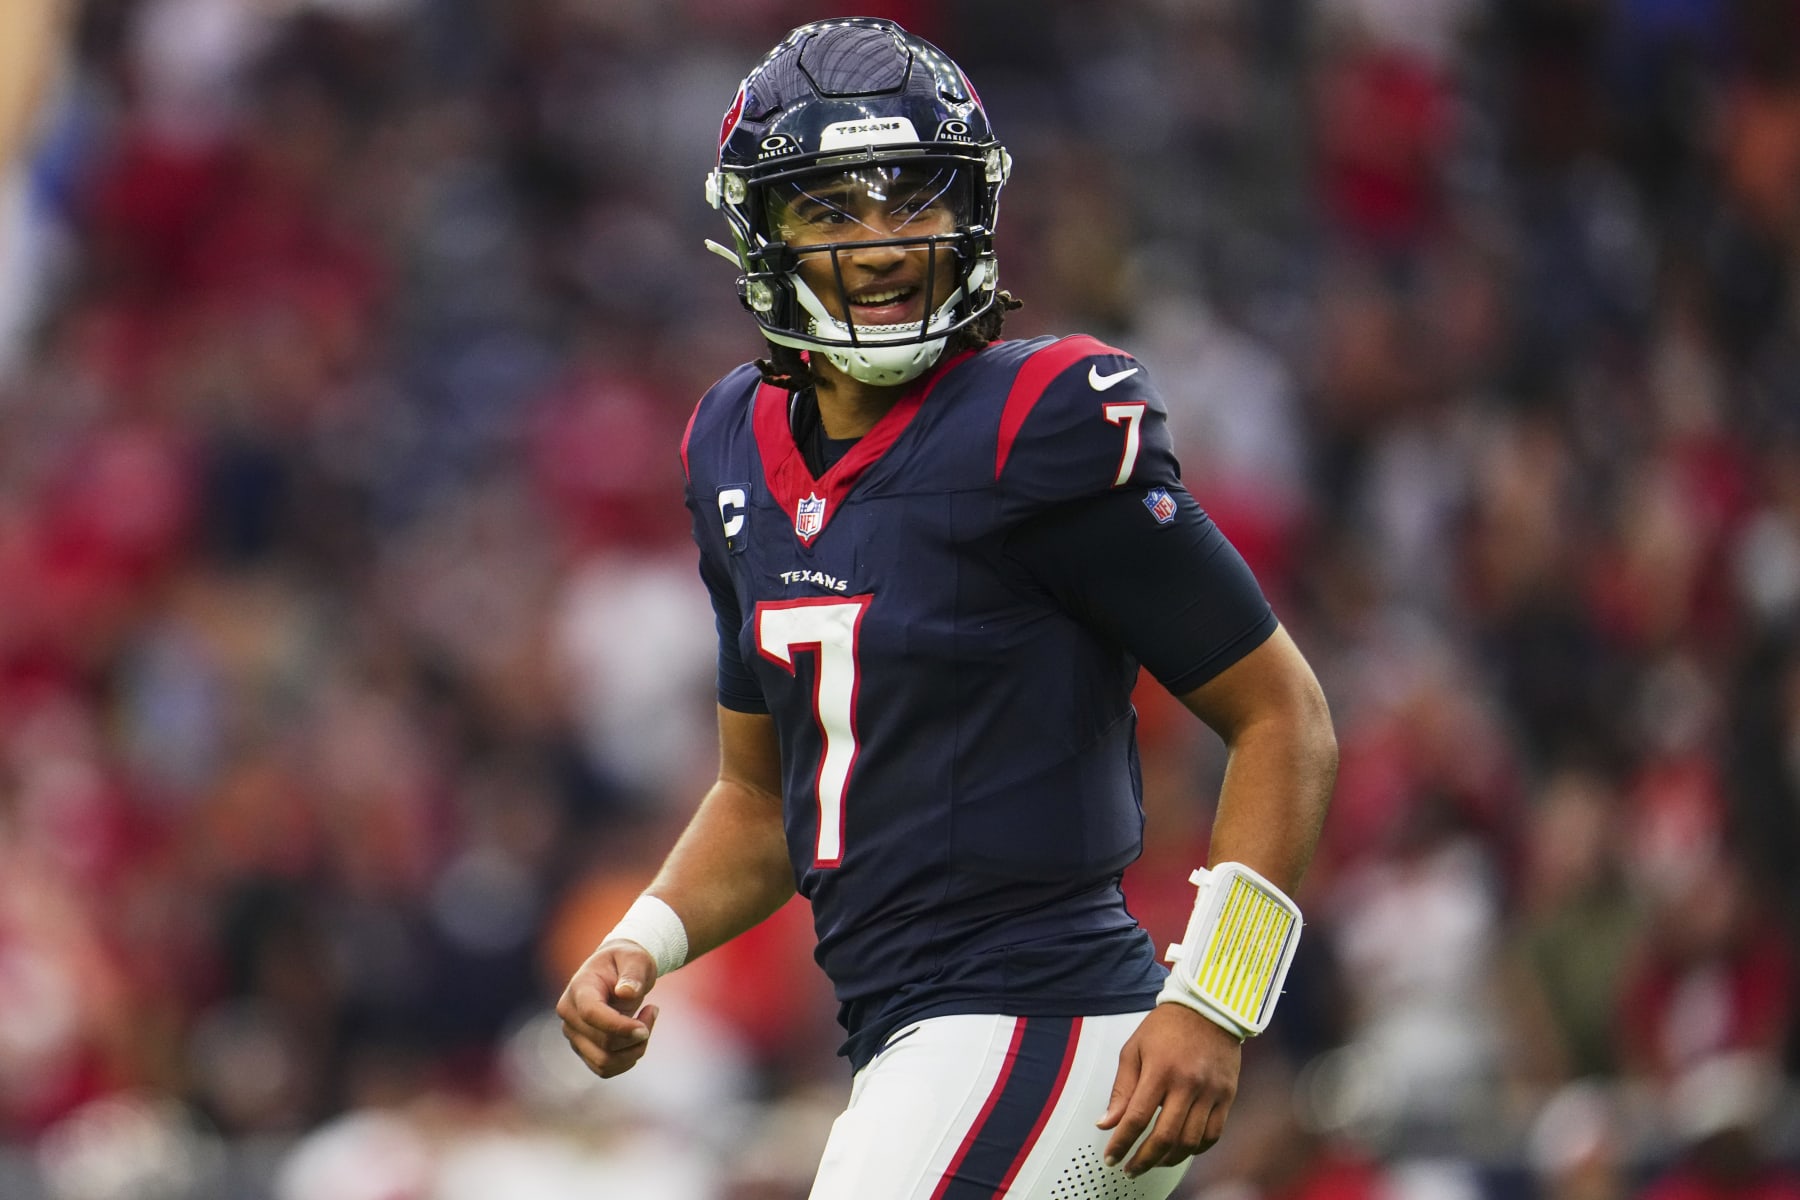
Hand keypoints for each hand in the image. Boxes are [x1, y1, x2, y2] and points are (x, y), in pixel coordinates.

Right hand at [556, 940, 661, 1078]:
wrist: (617, 971)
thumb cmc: (628, 961)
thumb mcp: (636, 959)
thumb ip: (633, 974)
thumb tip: (626, 993)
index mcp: (579, 988)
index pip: (591, 1014)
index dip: (619, 1026)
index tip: (645, 1029)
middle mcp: (569, 1014)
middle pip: (603, 1042)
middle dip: (636, 1036)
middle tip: (653, 1012)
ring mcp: (574, 1034)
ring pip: (604, 1062)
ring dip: (634, 1051)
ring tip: (647, 1025)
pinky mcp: (583, 1048)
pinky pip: (605, 1069)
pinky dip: (627, 1060)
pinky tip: (637, 1040)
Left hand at [1096, 1004, 1241, 1175]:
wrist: (1208, 1009)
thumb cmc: (1167, 1027)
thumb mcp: (1134, 1050)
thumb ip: (1121, 1089)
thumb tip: (1107, 1122)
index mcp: (1160, 1070)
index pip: (1137, 1118)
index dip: (1122, 1142)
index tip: (1112, 1157)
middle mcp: (1187, 1083)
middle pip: (1165, 1136)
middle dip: (1144, 1160)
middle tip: (1131, 1169)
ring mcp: (1210, 1092)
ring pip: (1190, 1141)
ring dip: (1169, 1159)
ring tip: (1154, 1161)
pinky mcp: (1227, 1096)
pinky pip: (1213, 1135)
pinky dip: (1196, 1149)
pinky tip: (1181, 1150)